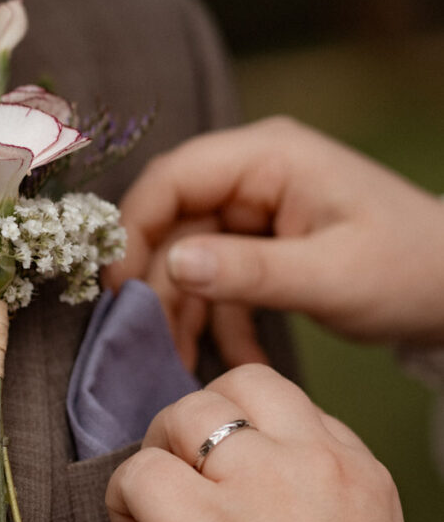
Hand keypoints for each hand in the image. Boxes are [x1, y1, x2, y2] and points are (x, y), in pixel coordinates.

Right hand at [105, 117, 443, 365]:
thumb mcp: (327, 275)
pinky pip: (220, 279)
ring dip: (183, 310)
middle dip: (156, 282)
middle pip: (174, 220)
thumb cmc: (405, 269)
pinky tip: (229, 359)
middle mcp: (254, 176)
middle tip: (141, 338)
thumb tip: (171, 267)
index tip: (116, 288)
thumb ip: (248, 271)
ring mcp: (257, 212)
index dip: (134, 228)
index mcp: (268, 158)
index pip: (174, 178)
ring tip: (179, 363)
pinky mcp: (262, 246)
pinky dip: (219, 319)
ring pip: (190, 256)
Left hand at [105, 364, 416, 521]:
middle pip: (244, 384)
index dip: (248, 434)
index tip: (225, 475)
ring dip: (158, 451)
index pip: (293, 408)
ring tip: (152, 507)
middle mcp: (312, 464)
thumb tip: (250, 491)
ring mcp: (257, 486)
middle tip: (181, 470)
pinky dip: (121, 498)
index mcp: (356, 472)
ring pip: (187, 412)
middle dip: (200, 417)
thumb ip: (318, 505)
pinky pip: (140, 472)